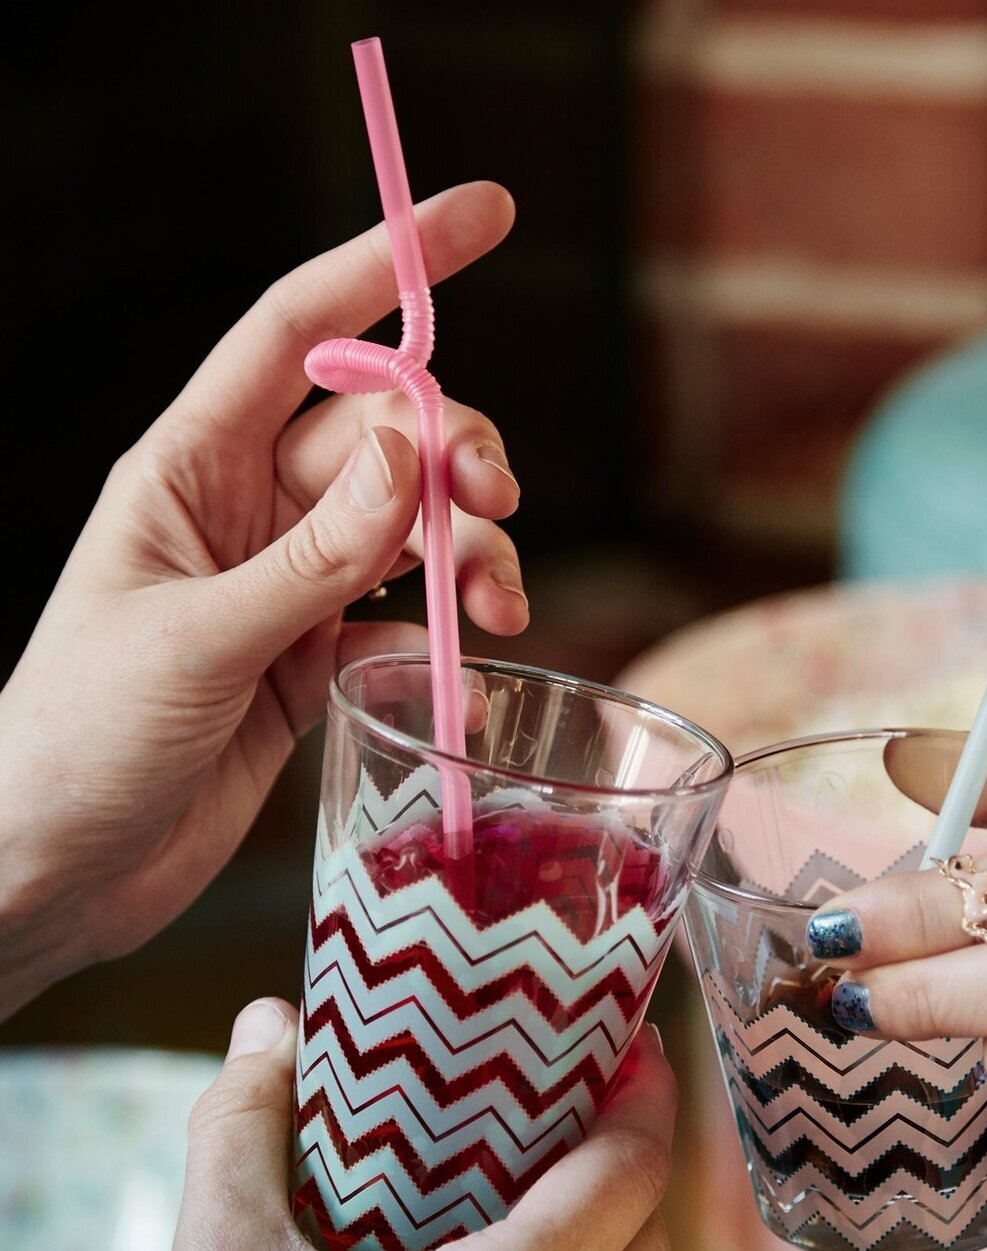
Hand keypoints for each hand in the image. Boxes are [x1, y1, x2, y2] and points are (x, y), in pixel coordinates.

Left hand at [0, 182, 524, 1013]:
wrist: (57, 870)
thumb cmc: (76, 741)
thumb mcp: (197, 639)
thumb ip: (315, 555)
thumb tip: (410, 454)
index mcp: (190, 470)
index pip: (300, 333)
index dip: (387, 264)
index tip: (479, 215)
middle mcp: (247, 513)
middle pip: (382, 435)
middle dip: (454, 452)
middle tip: (491, 505)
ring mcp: (289, 587)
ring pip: (410, 525)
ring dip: (470, 547)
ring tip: (500, 601)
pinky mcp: (318, 660)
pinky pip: (408, 614)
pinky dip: (452, 628)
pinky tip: (471, 660)